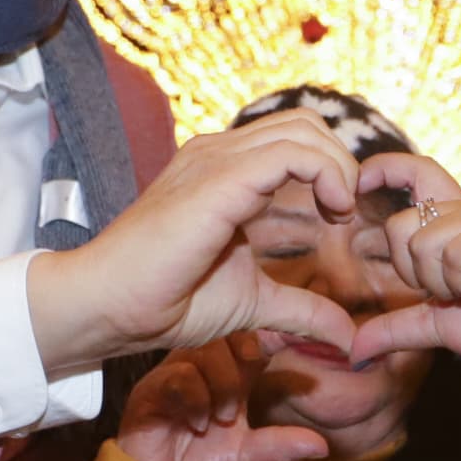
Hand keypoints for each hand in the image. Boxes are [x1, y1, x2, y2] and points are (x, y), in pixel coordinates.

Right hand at [26, 114, 365, 373]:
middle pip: (305, 123)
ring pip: (303, 129)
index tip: (341, 217)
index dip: (332, 168)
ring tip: (339, 212)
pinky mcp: (220, 177)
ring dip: (339, 167)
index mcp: (225, 172)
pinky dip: (327, 173)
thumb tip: (347, 337)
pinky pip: (291, 152)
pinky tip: (331, 212)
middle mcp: (220, 154)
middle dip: (341, 162)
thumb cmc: (167, 300)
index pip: (294, 138)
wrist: (112, 304)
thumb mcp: (254, 303)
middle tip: (344, 213)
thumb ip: (302, 310)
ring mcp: (217, 160)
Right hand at [114, 336, 328, 460]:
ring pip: (203, 352)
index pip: (253, 344)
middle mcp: (203, 371)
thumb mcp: (248, 457)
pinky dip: (194, 398)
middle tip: (244, 395)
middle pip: (226, 337)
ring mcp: (176, 377)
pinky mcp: (152, 390)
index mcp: (228, 379)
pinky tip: (198, 423)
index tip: (291, 342)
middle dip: (241, 361)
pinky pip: (177, 376)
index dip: (272, 339)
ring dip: (220, 384)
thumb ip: (280, 446)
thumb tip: (323, 446)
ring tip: (221, 419)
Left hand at [348, 154, 460, 378]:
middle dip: (413, 272)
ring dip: (443, 283)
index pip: (419, 173)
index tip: (361, 182)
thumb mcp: (437, 325)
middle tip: (452, 290)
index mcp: (459, 223)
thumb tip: (353, 351)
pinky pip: (456, 255)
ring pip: (425, 243)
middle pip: (403, 226)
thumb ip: (396, 328)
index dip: (386, 168)